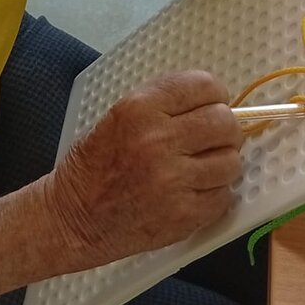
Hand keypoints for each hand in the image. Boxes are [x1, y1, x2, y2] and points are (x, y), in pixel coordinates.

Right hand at [43, 72, 241, 268]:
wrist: (73, 218)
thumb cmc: (94, 165)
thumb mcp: (119, 115)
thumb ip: (164, 104)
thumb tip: (214, 102)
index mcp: (140, 108)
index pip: (204, 85)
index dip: (215, 94)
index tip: (212, 104)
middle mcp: (158, 140)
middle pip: (224, 122)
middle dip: (224, 129)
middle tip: (211, 138)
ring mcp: (173, 180)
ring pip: (231, 161)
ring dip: (221, 163)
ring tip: (200, 168)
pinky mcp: (183, 215)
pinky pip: (223, 196)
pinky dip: (214, 193)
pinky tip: (193, 191)